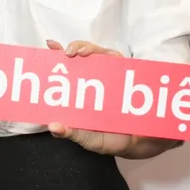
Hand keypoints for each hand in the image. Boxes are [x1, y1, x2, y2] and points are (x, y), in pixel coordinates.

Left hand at [45, 38, 133, 153]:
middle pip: (82, 56)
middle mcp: (94, 82)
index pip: (65, 72)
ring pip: (99, 54)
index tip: (50, 46)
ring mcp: (110, 77)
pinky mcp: (126, 76)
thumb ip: (72, 133)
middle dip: (74, 48)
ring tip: (82, 53)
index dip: (56, 57)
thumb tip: (53, 127)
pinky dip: (111, 56)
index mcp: (80, 94)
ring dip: (90, 49)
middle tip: (68, 53)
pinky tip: (107, 57)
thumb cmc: (110, 139)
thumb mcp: (87, 139)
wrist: (139, 143)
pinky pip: (119, 61)